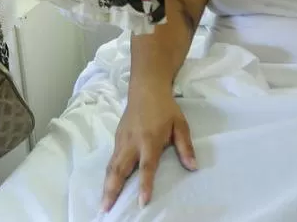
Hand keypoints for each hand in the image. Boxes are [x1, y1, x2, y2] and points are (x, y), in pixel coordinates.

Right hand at [101, 87, 196, 210]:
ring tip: (103, 203)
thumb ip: (186, 146)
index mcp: (149, 139)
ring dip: (106, 185)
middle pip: (120, 169)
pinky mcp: (117, 138)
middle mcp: (132, 142)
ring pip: (112, 166)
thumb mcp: (181, 124)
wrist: (146, 88)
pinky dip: (108, 174)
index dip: (144, 185)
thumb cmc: (166, 108)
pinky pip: (111, 160)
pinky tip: (107, 186)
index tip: (142, 202)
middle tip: (106, 208)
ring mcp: (122, 140)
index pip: (146, 166)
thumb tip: (193, 167)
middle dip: (112, 190)